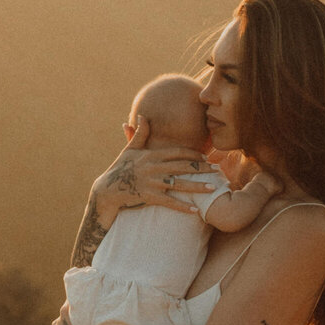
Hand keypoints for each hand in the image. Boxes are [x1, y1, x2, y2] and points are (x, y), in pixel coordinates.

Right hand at [95, 131, 211, 219]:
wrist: (107, 190)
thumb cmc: (120, 168)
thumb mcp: (130, 150)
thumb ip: (140, 134)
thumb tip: (142, 115)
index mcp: (151, 155)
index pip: (176, 152)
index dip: (192, 154)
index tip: (205, 157)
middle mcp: (153, 168)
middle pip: (182, 167)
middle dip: (202, 169)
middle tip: (217, 170)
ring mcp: (152, 183)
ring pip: (180, 185)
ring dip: (198, 187)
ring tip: (213, 188)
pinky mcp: (150, 197)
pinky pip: (170, 202)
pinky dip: (183, 206)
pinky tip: (195, 210)